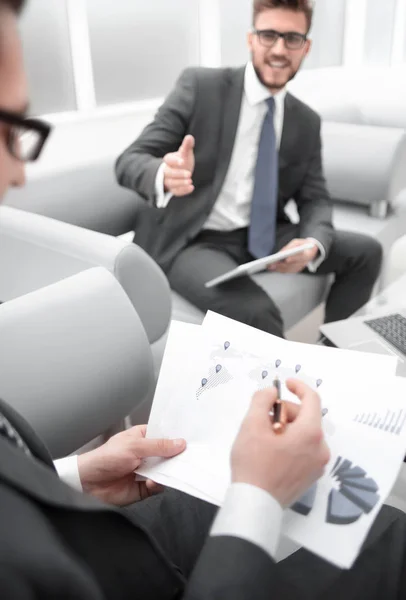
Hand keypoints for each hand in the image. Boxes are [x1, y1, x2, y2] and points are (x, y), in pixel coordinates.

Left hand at [77, 426, 185, 506]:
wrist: (89, 483)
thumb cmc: (106, 458)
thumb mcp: (134, 446)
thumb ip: (158, 446)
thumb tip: (180, 443)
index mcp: (142, 437)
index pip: (164, 435)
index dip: (176, 437)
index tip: (190, 438)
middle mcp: (146, 453)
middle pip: (168, 454)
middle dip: (176, 456)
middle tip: (188, 457)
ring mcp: (146, 470)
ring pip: (166, 470)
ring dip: (169, 471)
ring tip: (171, 470)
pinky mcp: (144, 487)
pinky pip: (159, 485)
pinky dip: (159, 484)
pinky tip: (152, 482)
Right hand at [163, 134, 194, 195]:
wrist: (179, 172)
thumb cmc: (182, 161)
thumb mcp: (185, 153)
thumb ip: (187, 146)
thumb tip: (190, 137)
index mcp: (169, 160)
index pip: (168, 160)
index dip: (175, 161)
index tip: (182, 161)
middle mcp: (166, 171)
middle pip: (169, 173)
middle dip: (178, 174)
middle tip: (189, 174)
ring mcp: (169, 181)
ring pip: (171, 183)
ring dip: (180, 183)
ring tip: (190, 181)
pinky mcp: (173, 189)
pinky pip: (176, 191)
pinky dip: (183, 190)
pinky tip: (191, 188)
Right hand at [231, 380, 329, 507]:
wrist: (255, 503)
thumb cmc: (253, 462)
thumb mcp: (252, 425)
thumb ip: (262, 400)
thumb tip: (272, 393)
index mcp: (310, 433)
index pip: (312, 399)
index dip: (298, 387)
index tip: (284, 384)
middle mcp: (321, 448)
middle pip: (306, 417)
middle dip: (284, 412)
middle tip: (262, 419)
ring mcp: (318, 464)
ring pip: (304, 433)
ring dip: (286, 428)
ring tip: (264, 438)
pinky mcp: (312, 475)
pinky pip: (305, 449)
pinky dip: (291, 443)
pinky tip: (271, 452)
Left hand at [268, 239, 317, 273]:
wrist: (311, 250)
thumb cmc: (303, 245)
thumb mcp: (297, 242)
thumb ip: (290, 247)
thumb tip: (281, 253)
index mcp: (307, 255)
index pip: (300, 257)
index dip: (293, 259)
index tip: (286, 259)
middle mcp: (304, 263)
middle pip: (292, 265)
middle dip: (281, 265)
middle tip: (272, 264)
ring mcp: (300, 267)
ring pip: (289, 270)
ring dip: (279, 269)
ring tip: (270, 266)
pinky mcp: (296, 270)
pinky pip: (288, 271)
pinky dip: (280, 270)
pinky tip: (273, 268)